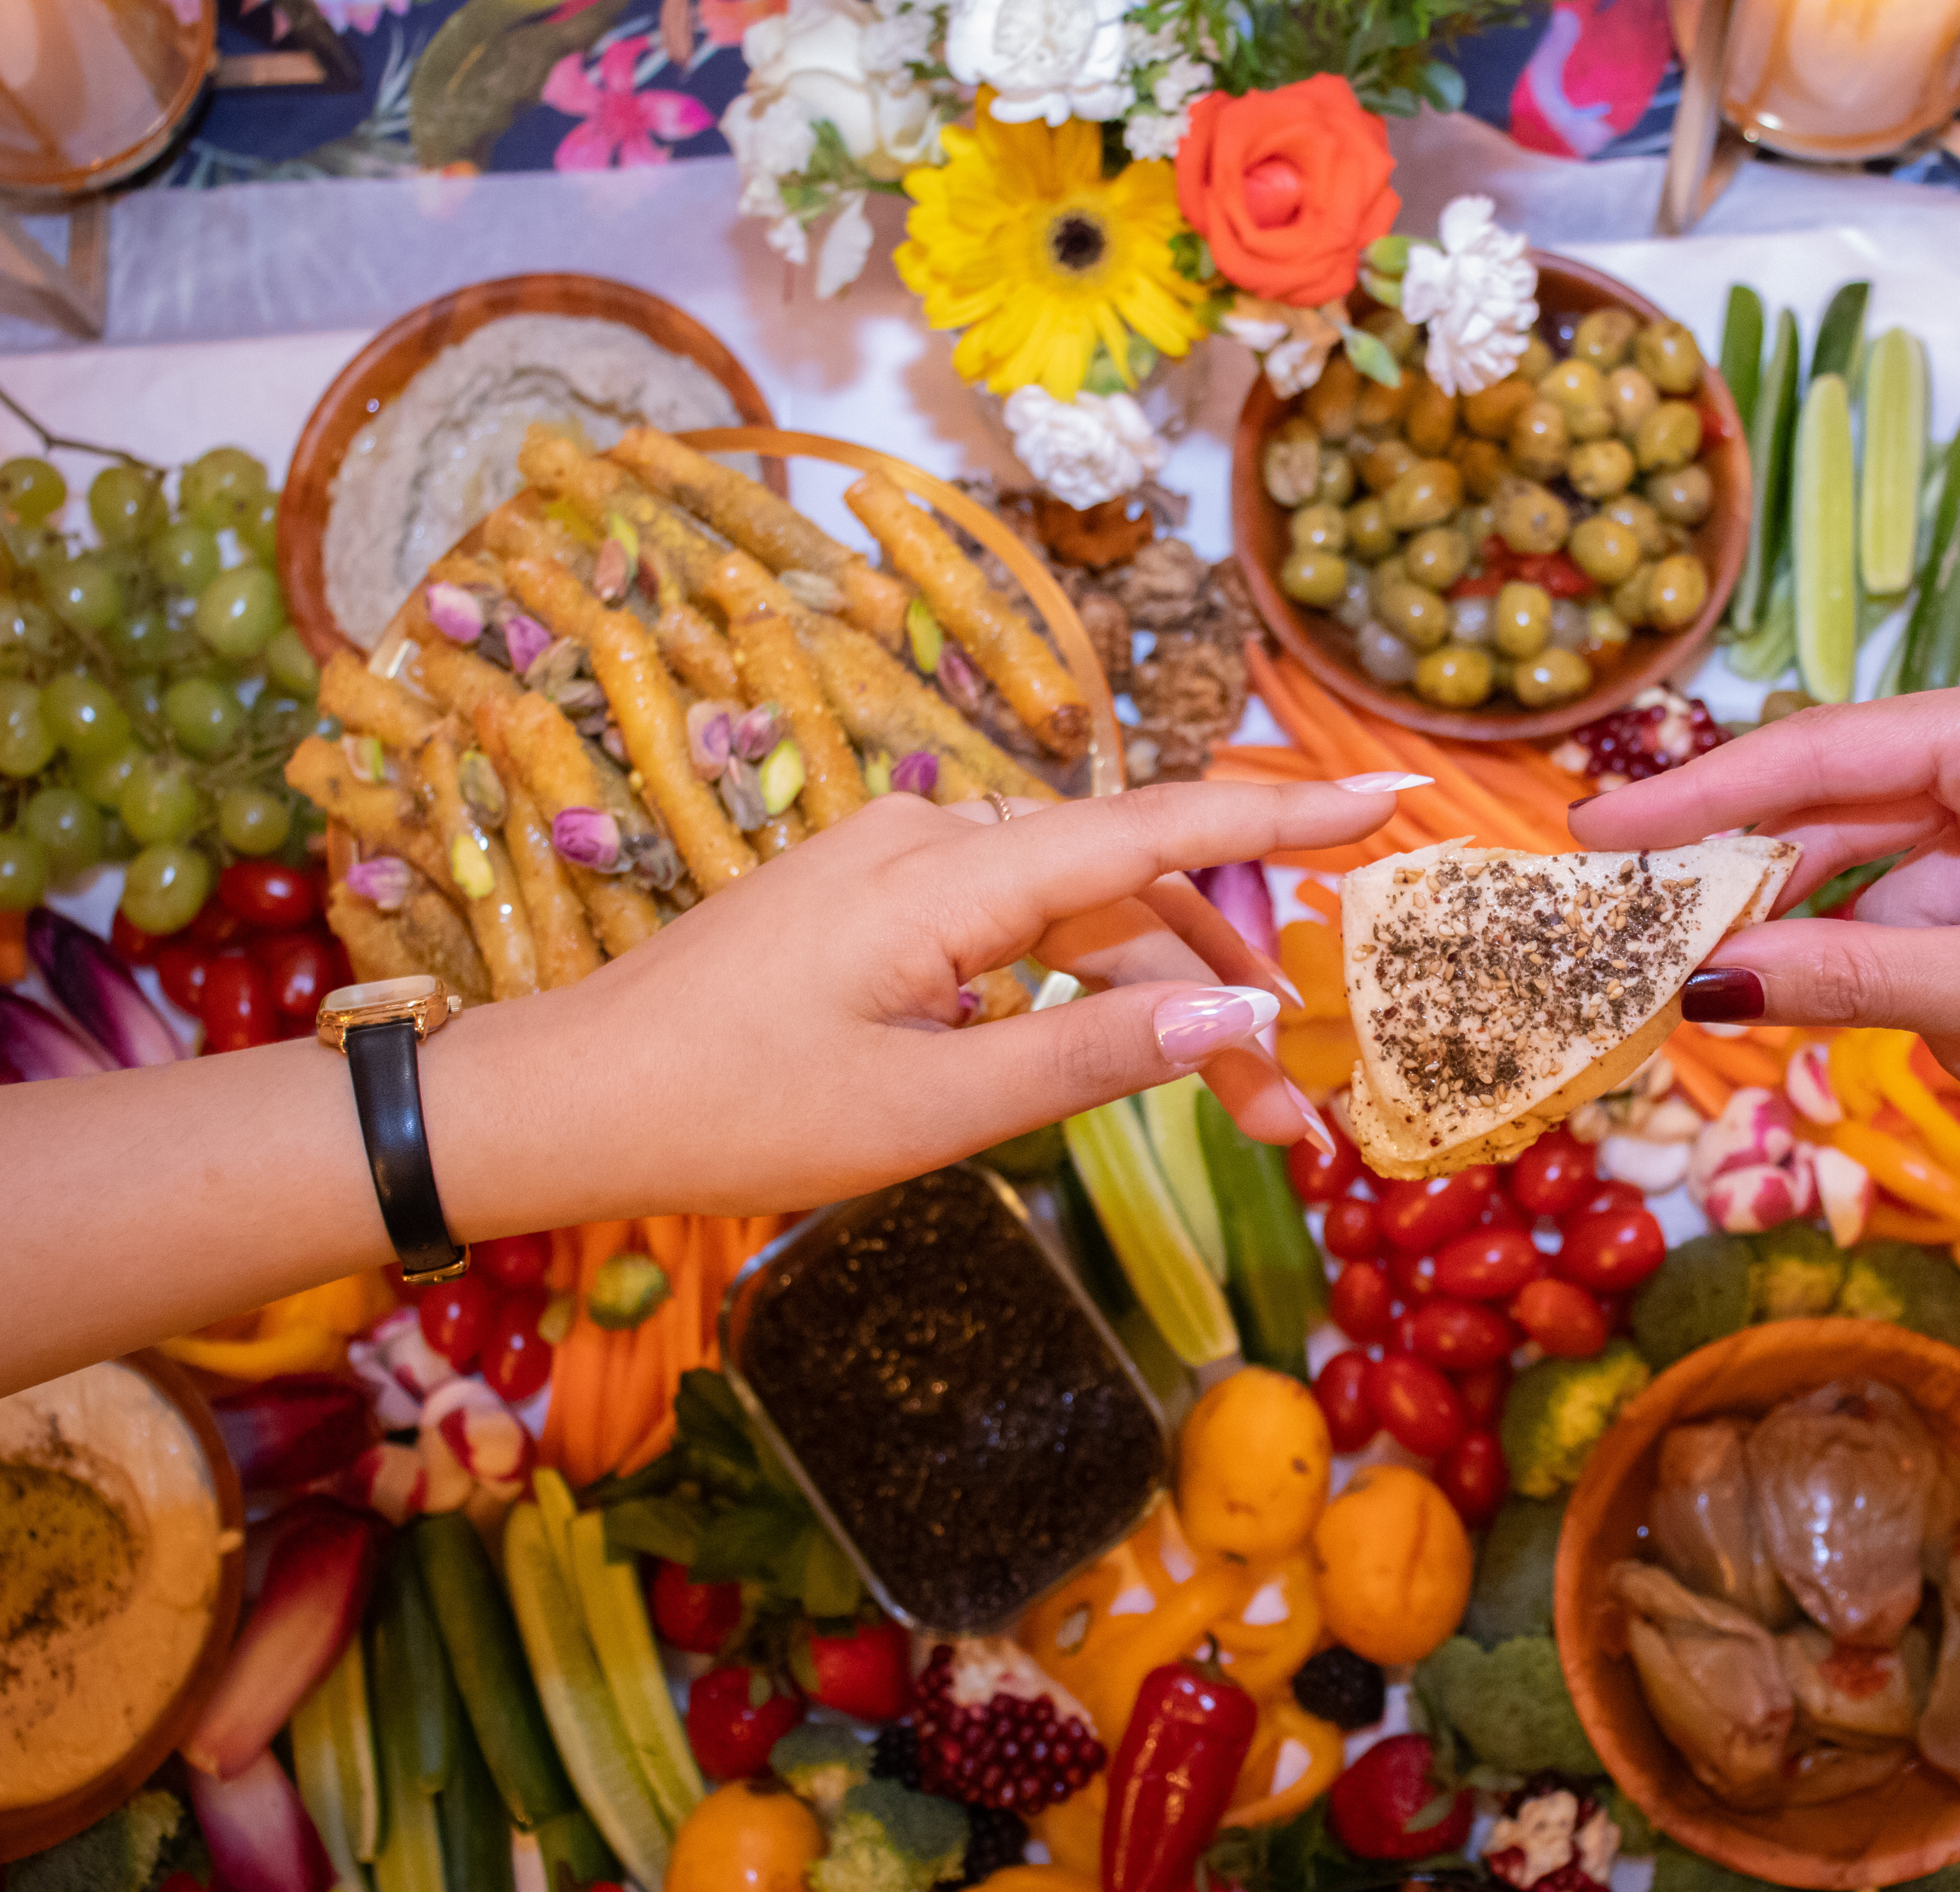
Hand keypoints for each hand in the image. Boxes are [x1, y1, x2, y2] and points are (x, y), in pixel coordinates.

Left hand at [521, 776, 1394, 1217]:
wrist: (566, 1101)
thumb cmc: (733, 1115)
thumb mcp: (930, 1111)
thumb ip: (1092, 1055)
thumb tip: (1238, 1010)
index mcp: (951, 874)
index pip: (1156, 831)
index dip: (1284, 822)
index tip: (1393, 798)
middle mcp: (938, 839)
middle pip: (1130, 896)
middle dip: (1229, 993)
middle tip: (1300, 1115)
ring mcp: (905, 865)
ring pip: (1080, 920)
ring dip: (1162, 1002)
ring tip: (1240, 1114)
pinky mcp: (881, 903)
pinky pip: (1019, 931)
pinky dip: (1086, 992)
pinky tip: (1120, 1054)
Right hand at [1567, 660, 1959, 1137]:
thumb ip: (1849, 976)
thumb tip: (1706, 980)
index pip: (1822, 754)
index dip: (1698, 800)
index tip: (1596, 832)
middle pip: (1847, 814)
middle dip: (1786, 906)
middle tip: (1669, 954)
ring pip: (1896, 881)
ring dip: (1902, 977)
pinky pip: (1948, 910)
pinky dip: (1947, 983)